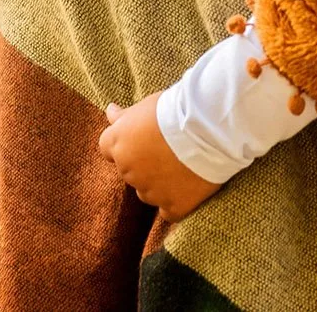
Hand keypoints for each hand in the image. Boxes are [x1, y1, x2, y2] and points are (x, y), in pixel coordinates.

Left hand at [97, 92, 223, 220]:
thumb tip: (111, 112)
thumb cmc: (175, 110)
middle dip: (144, 164)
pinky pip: (168, 212)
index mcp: (119, 144)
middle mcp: (129, 171)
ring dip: (159, 184)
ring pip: (148, 193)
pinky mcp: (173, 206)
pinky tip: (188, 188)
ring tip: (182, 167)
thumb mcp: (145, 105)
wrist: (208, 129)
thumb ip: (124, 116)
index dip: (125, 144)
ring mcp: (151, 192)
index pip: (107, 149)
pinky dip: (175, 202)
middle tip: (168, 150)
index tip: (141, 139)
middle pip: (130, 171)